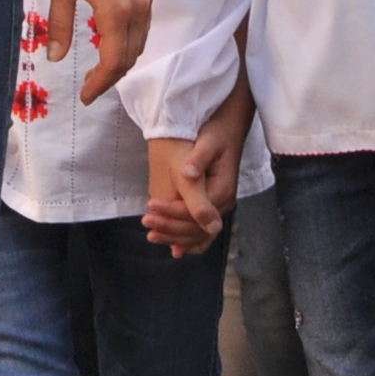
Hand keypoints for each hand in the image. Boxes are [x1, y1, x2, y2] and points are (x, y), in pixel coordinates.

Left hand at [48, 0, 150, 105]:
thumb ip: (58, 24)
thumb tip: (53, 58)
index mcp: (115, 11)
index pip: (113, 62)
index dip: (99, 84)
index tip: (84, 96)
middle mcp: (137, 9)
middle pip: (129, 58)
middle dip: (110, 79)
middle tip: (89, 88)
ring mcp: (146, 0)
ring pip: (139, 45)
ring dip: (121, 63)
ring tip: (99, 72)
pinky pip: (143, 29)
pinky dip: (130, 44)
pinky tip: (112, 43)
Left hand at [143, 132, 235, 253]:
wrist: (229, 128)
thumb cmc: (217, 133)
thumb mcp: (208, 143)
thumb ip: (198, 160)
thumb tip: (189, 175)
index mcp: (223, 189)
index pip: (195, 211)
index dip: (171, 211)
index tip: (150, 205)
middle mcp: (224, 203)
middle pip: (196, 227)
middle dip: (170, 227)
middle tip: (146, 221)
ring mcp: (220, 206)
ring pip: (199, 234)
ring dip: (175, 237)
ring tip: (152, 235)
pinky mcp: (213, 205)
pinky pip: (202, 232)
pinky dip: (188, 241)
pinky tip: (173, 247)